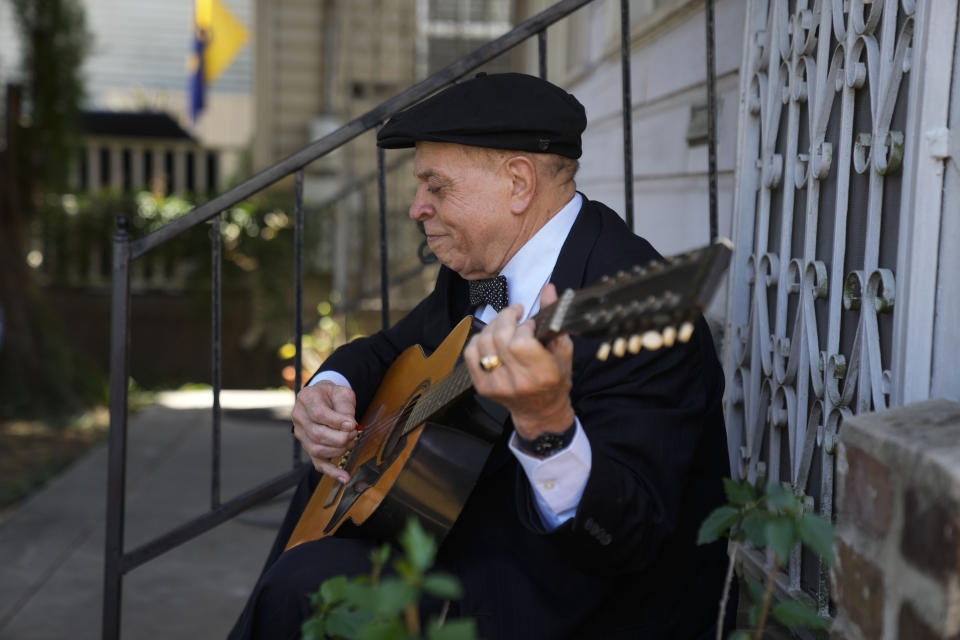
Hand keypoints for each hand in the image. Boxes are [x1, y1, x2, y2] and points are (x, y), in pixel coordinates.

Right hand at [291, 380, 357, 482]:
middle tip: (354, 434)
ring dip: (339, 450)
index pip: (318, 413)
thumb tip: (349, 425)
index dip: (336, 421)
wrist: (323, 397)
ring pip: (317, 450)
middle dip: (340, 438)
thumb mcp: (341, 392)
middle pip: (317, 434)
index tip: (352, 424)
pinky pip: (318, 463)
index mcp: (306, 398)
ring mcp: (301, 434)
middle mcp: (299, 417)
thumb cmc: (333, 395)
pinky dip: (332, 472)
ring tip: (351, 443)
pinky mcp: (308, 447)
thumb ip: (345, 406)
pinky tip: (344, 477)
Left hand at [463, 283, 574, 439]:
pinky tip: (491, 338)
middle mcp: (518, 382)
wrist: (540, 411)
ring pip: (483, 343)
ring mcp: (497, 385)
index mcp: (542, 374)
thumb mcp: (562, 349)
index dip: (523, 327)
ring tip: (504, 324)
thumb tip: (548, 289)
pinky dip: (478, 340)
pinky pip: (471, 353)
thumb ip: (554, 316)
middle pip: (499, 338)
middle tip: (515, 314)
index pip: (520, 343)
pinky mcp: (483, 386)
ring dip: (493, 325)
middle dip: (506, 318)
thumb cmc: (555, 379)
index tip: (530, 324)